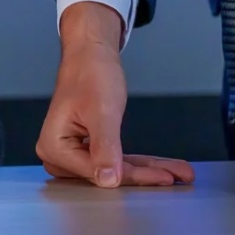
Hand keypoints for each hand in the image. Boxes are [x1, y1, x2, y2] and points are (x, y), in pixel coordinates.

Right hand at [36, 2, 194, 188]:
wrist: (91, 53)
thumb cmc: (91, 74)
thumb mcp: (101, 111)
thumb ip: (104, 148)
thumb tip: (108, 180)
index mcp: (54, 148)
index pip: (98, 172)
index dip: (134, 175)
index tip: (165, 177)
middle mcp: (57, 155)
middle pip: (108, 174)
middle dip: (146, 175)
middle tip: (181, 176)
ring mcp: (70, 153)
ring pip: (115, 169)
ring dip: (147, 171)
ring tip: (178, 173)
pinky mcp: (85, 148)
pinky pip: (114, 160)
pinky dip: (138, 163)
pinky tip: (162, 167)